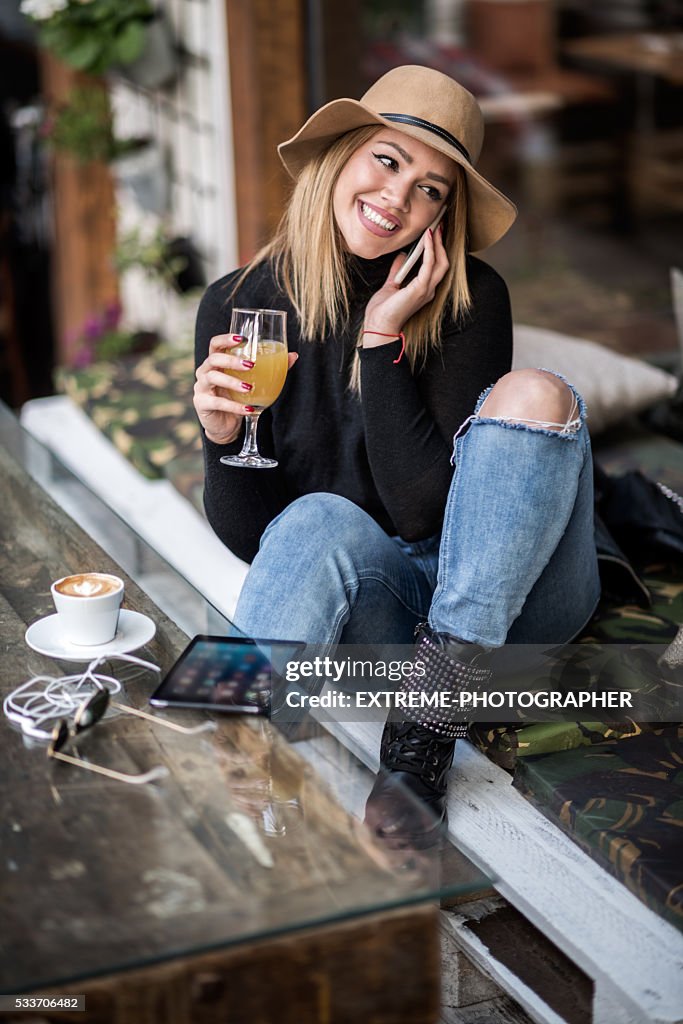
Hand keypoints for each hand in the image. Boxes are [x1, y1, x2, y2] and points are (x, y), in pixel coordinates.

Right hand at [194, 334, 297, 443]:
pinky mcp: (202, 404)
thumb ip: (271, 368)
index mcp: (216, 362)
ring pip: (212, 378)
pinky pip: (217, 403)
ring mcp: (201, 388)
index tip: (241, 338)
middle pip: (213, 359)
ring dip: (232, 382)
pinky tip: (248, 409)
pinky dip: (234, 406)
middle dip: (231, 360)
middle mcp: (205, 371)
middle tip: (250, 365)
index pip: (215, 344)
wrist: (226, 425)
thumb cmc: (238, 397)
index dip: (225, 339)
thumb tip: (293, 355)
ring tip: (249, 388)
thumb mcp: (252, 382)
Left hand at [362, 224, 448, 343]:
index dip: (436, 249)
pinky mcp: (420, 289)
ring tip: (435, 227)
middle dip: (441, 242)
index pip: (435, 266)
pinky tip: (427, 238)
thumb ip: (398, 271)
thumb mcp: (390, 285)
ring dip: (438, 243)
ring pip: (440, 262)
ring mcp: (426, 290)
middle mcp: (428, 289)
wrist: (379, 325)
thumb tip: (401, 257)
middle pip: (442, 262)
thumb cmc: (383, 310)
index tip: (434, 232)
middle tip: (439, 225)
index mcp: (423, 289)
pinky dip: (429, 250)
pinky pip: (429, 265)